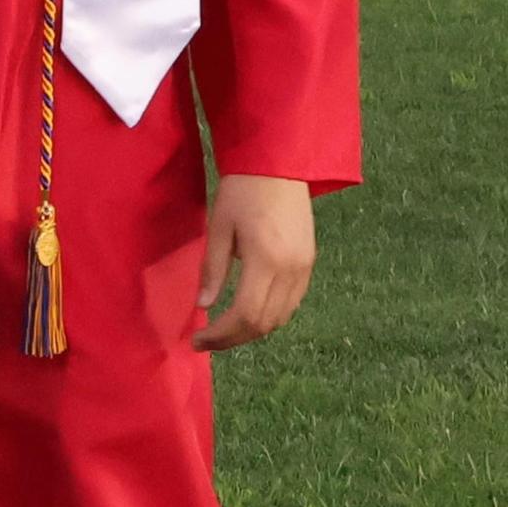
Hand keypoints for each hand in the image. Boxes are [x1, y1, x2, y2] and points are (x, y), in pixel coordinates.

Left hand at [192, 172, 315, 351]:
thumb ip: (213, 267)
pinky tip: (248, 311)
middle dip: (233, 338)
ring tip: (223, 329)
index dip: (221, 334)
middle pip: (265, 323)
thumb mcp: (218, 226)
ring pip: (281, 318)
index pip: (245, 314)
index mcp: (266, 260)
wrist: (278, 165)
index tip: (198, 340)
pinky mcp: (309, 264)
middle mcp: (291, 271)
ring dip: (252, 330)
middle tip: (206, 340)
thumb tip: (204, 305)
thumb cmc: (241, 190)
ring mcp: (305, 269)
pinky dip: (269, 315)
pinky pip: (291, 304)